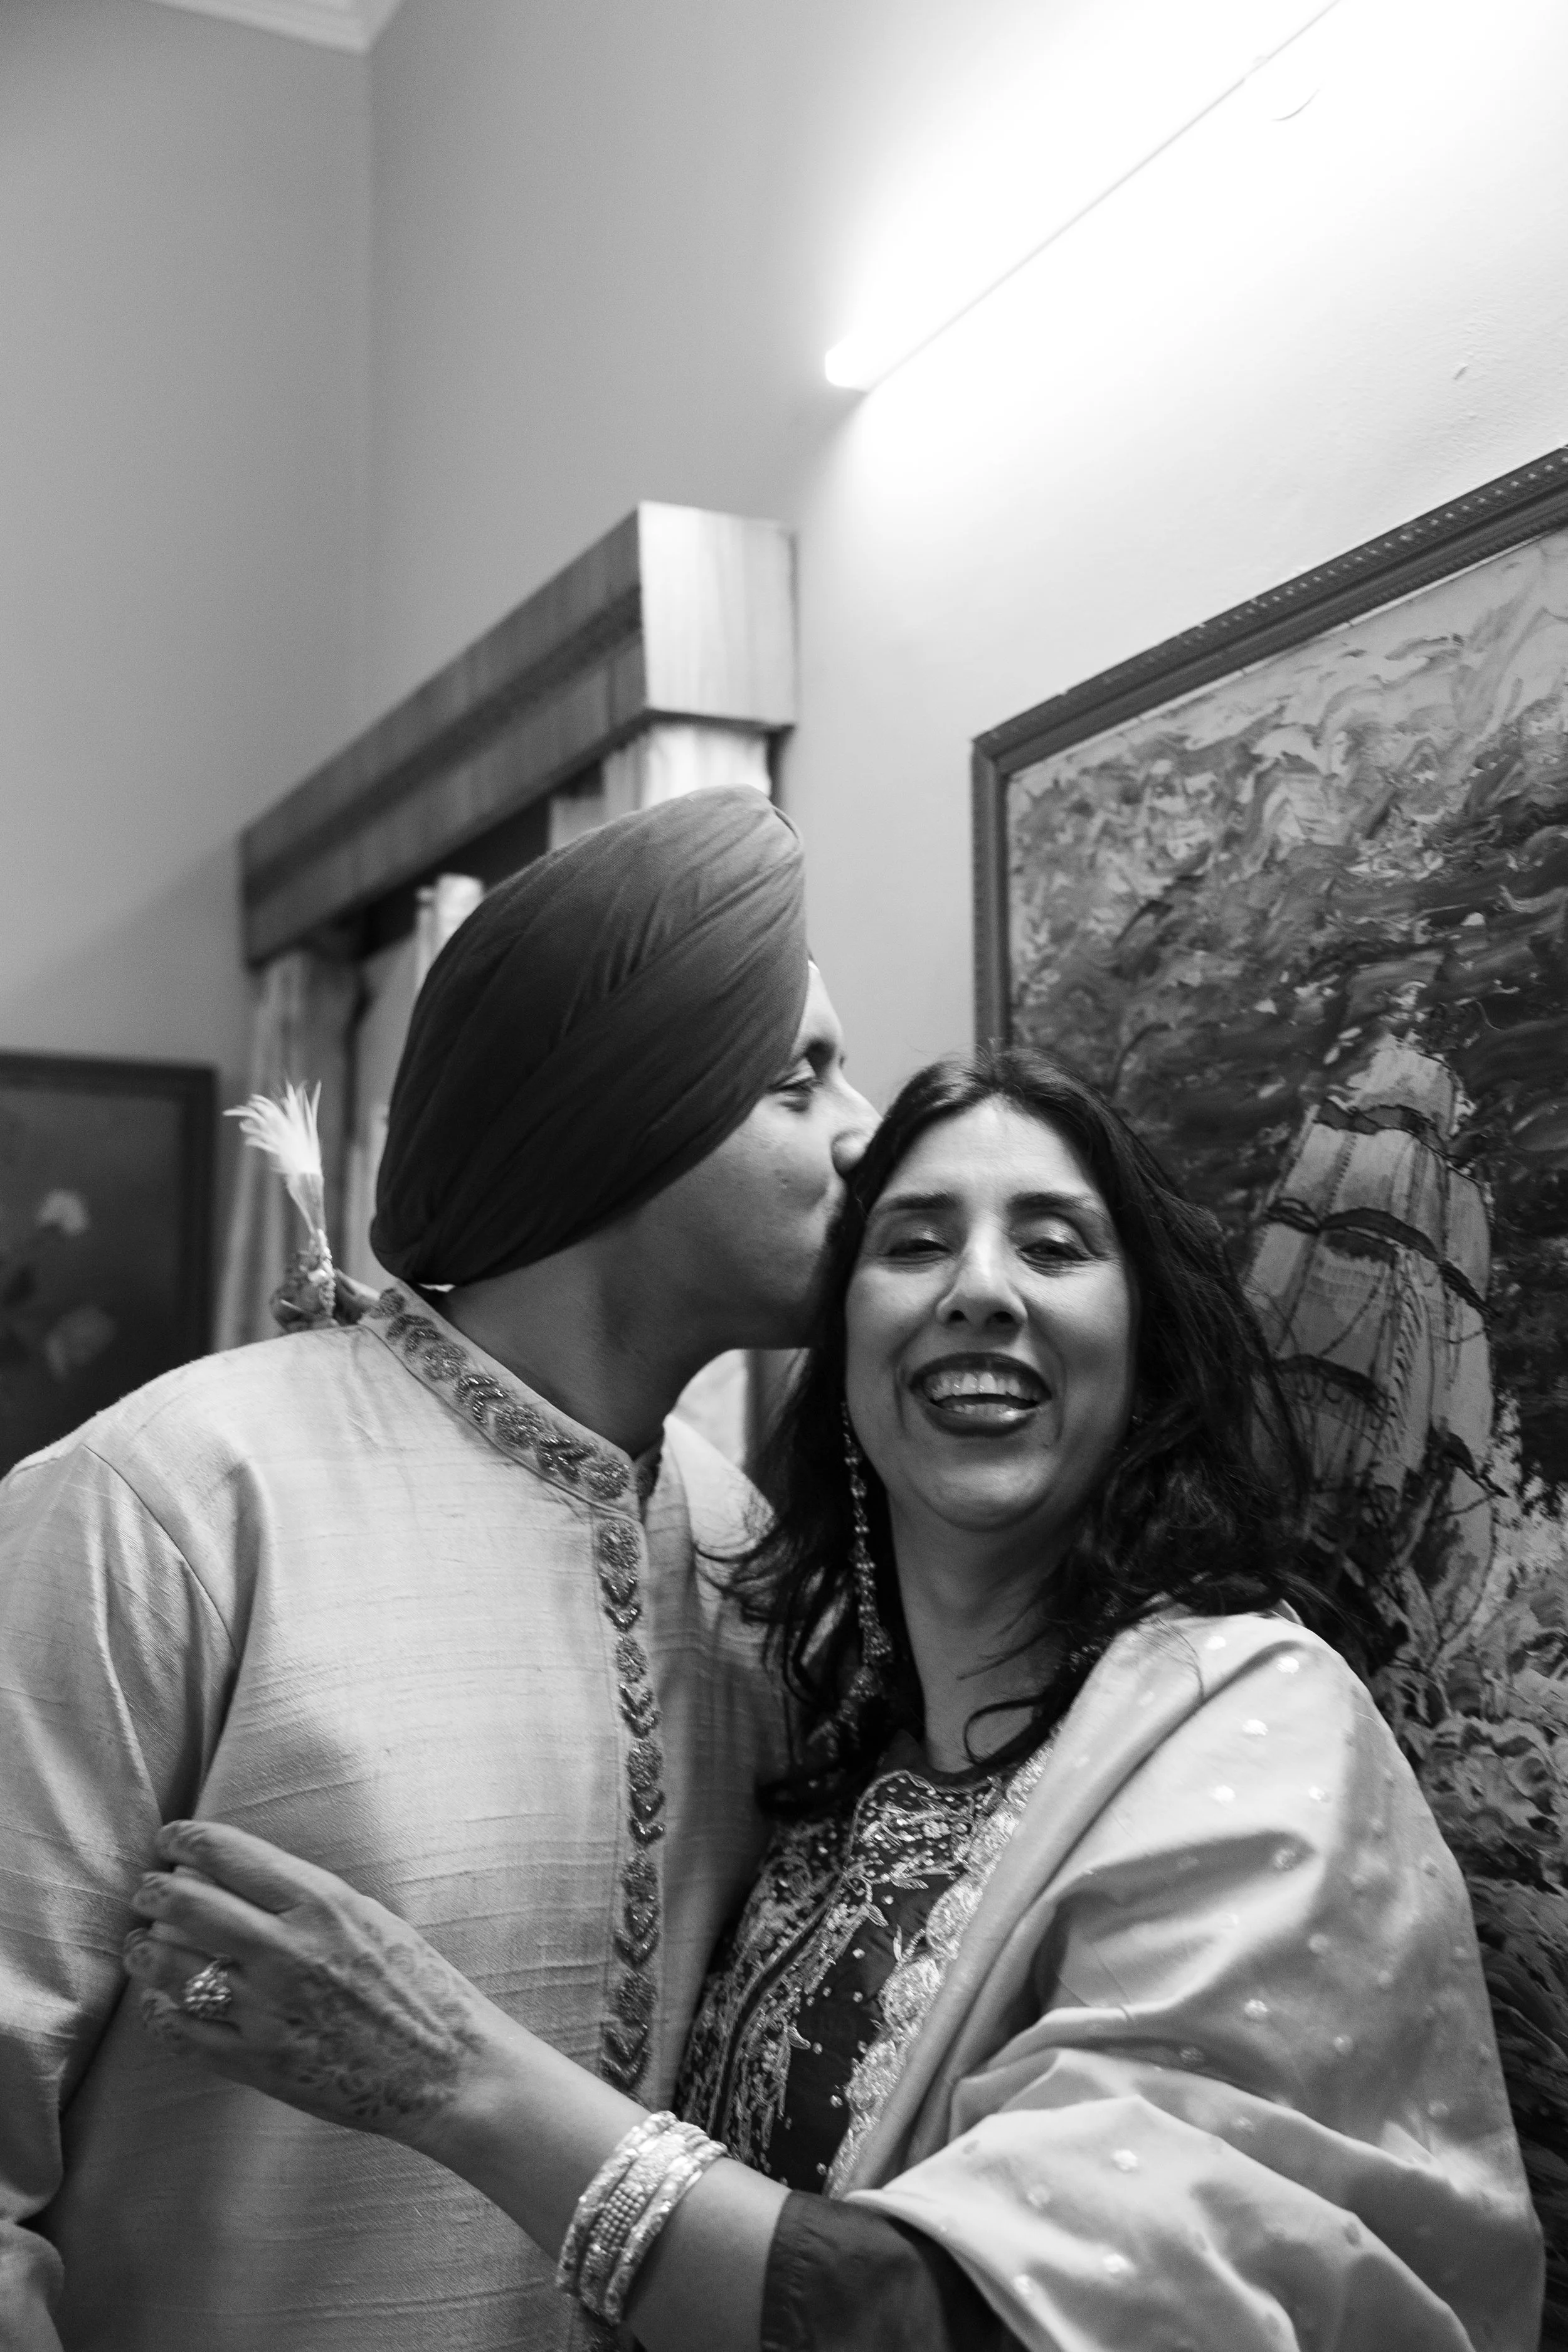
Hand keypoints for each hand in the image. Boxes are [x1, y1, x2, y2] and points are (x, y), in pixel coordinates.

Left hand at [124, 1820, 488, 2147]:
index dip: (187, 1840)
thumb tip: (246, 1878)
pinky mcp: (258, 2062)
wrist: (448, 2069)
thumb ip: (309, 1898)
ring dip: (145, 1950)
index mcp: (322, 1903)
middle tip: (146, 1890)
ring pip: (172, 1967)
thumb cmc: (420, 1989)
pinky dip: (159, 2014)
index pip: (231, 1854)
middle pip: (188, 1904)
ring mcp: (268, 2008)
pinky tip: (157, 2004)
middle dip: (154, 1891)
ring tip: (140, 1945)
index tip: (170, 1839)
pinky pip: (182, 2032)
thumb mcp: (371, 1918)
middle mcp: (288, 1949)